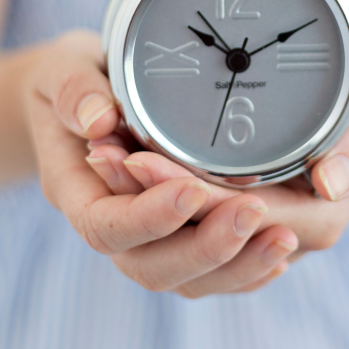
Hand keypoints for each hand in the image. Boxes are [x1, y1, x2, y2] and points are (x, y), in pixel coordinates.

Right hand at [22, 30, 298, 296]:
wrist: (75, 98)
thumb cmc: (71, 79)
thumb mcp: (63, 69)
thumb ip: (74, 90)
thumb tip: (99, 119)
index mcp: (75, 191)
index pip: (106, 226)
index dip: (149, 216)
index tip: (192, 189)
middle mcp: (111, 226)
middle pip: (152, 267)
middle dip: (207, 247)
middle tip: (256, 212)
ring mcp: (144, 240)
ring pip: (186, 280)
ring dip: (237, 265)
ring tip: (285, 238)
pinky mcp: (175, 239)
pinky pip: (207, 275)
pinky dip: (243, 271)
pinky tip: (279, 255)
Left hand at [88, 64, 348, 260]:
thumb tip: (332, 182)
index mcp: (315, 221)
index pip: (238, 218)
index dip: (186, 193)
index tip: (142, 156)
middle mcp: (282, 239)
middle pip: (201, 237)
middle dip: (149, 200)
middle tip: (107, 155)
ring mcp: (256, 236)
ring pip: (185, 244)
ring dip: (142, 205)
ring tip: (106, 158)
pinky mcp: (237, 223)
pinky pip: (187, 230)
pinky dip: (153, 204)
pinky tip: (124, 168)